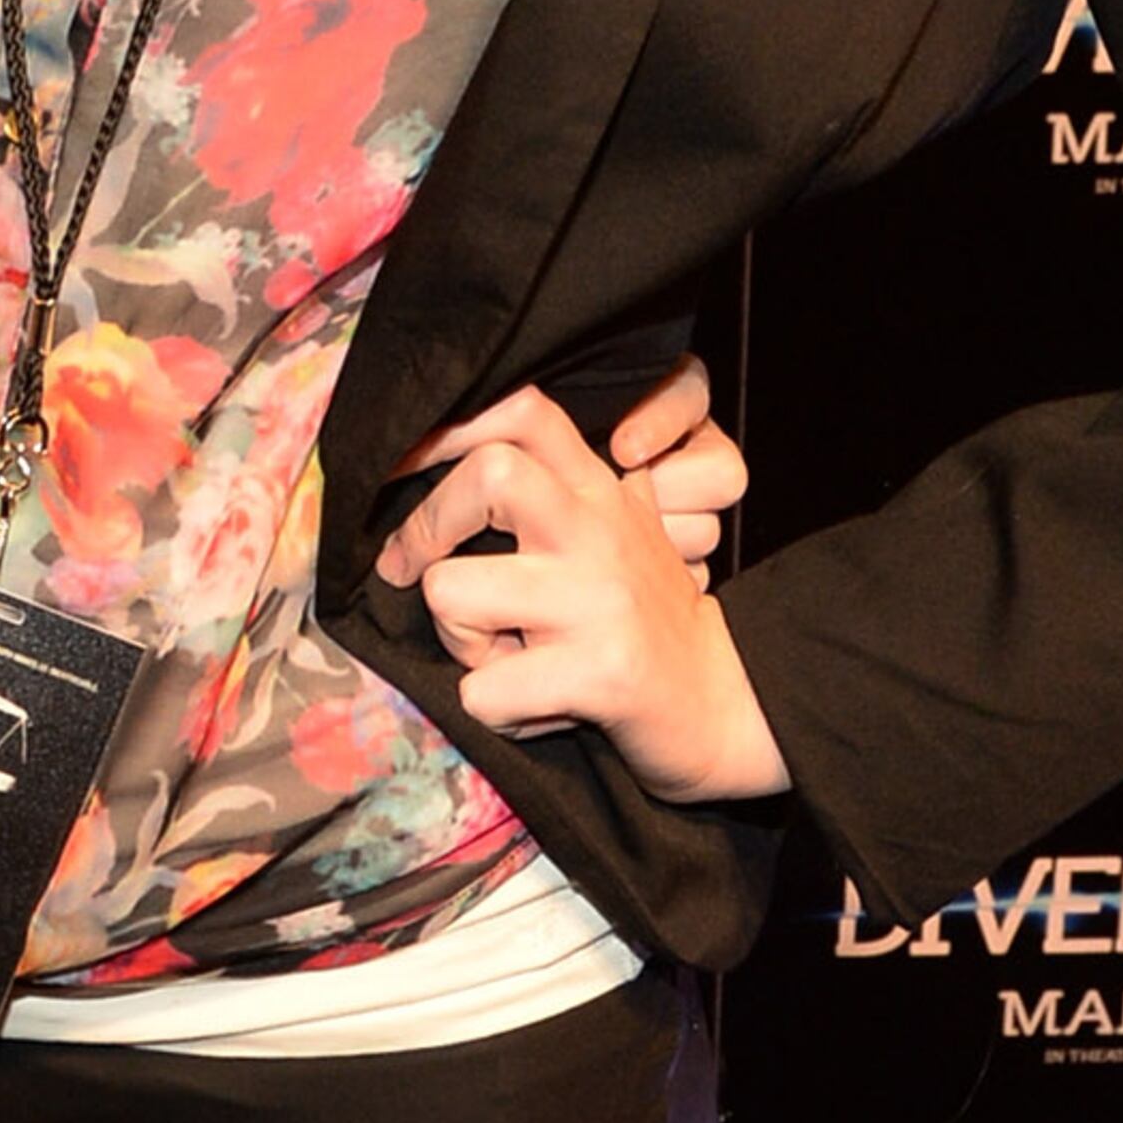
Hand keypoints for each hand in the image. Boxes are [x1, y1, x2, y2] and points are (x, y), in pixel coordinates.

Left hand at [370, 380, 788, 803]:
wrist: (718, 704)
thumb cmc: (641, 620)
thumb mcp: (615, 529)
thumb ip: (559, 484)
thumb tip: (449, 449)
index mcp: (598, 491)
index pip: (525, 412)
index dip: (451, 427)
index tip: (403, 465)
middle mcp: (600, 530)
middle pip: (488, 475)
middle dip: (423, 529)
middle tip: (407, 568)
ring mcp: (600, 599)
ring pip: (451, 591)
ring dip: (457, 640)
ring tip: (500, 656)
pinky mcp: (601, 671)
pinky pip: (481, 691)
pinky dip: (492, 710)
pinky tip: (532, 705)